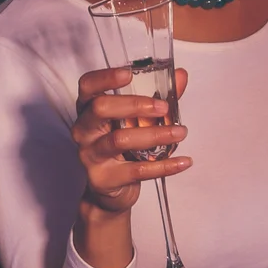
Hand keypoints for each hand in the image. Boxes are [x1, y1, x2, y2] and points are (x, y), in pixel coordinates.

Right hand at [71, 65, 190, 215]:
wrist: (109, 193)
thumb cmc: (121, 150)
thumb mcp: (135, 122)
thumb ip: (157, 98)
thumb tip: (180, 76)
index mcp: (88, 110)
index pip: (88, 86)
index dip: (105, 78)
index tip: (129, 74)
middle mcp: (84, 130)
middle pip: (100, 109)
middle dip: (135, 105)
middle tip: (164, 108)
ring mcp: (90, 155)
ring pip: (119, 140)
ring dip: (154, 134)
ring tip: (180, 132)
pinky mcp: (103, 179)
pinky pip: (136, 170)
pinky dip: (164, 166)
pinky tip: (183, 162)